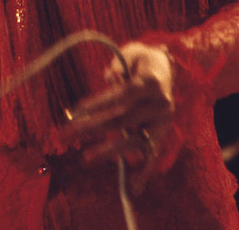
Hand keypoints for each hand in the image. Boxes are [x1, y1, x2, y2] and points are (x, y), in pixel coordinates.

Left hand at [64, 42, 177, 194]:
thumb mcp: (131, 52)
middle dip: (92, 126)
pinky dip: (144, 172)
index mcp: (150, 82)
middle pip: (122, 119)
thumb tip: (108, 81)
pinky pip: (153, 154)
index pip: (119, 97)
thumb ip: (118, 67)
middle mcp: (160, 103)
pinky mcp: (163, 132)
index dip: (96, 104)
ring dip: (109, 150)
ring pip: (135, 139)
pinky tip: (133, 187)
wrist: (171, 66)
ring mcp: (163, 120)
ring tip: (86, 157)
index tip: (74, 111)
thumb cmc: (143, 59)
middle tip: (67, 133)